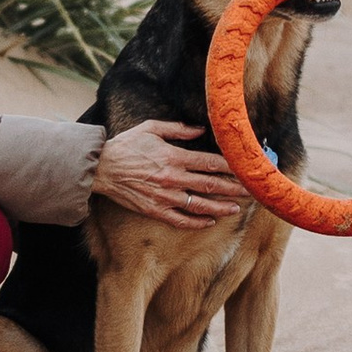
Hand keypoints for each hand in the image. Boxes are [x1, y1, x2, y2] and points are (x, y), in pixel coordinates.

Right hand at [93, 119, 246, 227]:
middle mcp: (173, 178)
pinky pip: (181, 220)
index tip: (245, 168)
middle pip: (211, 184)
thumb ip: (178, 129)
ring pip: (200, 205)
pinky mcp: (155, 210)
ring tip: (237, 208)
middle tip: (250, 190)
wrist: (101, 168)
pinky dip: (197, 222)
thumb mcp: (151, 128)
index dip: (230, 166)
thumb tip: (200, 130)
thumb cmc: (126, 145)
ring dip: (221, 207)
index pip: (210, 162)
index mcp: (173, 156)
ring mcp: (165, 196)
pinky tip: (210, 221)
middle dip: (233, 187)